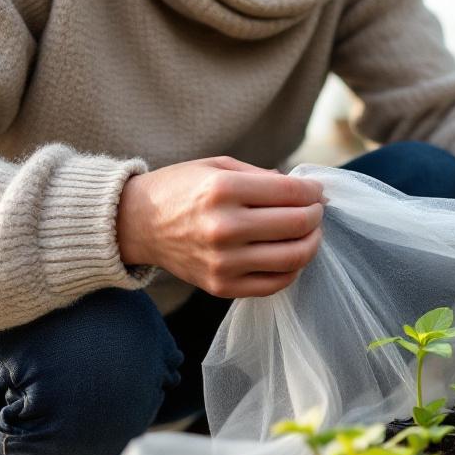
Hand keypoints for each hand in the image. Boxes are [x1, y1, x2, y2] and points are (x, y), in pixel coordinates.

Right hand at [117, 156, 324, 297]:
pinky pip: (274, 284)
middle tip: (316, 210)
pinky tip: (290, 255)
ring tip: (309, 233)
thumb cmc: (180, 190)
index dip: (313, 191)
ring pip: (292, 257)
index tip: (317, 191)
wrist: (137, 225)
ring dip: (311, 243)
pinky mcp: (221, 286)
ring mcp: (223, 261)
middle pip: (297, 225)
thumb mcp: (218, 167)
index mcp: (223, 190)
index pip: (290, 192)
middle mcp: (224, 227)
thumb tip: (306, 190)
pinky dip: (292, 270)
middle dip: (316, 215)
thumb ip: (262, 176)